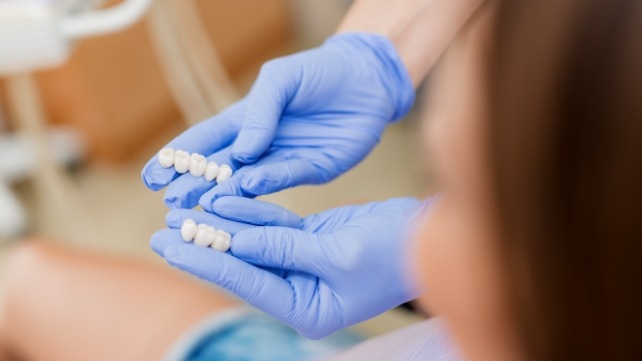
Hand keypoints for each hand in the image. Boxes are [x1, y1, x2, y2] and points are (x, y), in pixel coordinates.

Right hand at [141, 32, 414, 210]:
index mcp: (247, 120)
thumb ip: (259, 111)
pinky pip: (287, 178)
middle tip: (173, 202)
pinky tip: (247, 187)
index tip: (153, 177)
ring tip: (202, 204)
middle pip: (221, 169)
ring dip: (226, 193)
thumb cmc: (319, 72)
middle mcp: (262, 145)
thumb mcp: (280, 80)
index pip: (205, 141)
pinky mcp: (314, 169)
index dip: (178, 159)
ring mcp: (286, 159)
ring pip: (249, 181)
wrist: (367, 79)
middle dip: (195, 185)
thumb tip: (241, 152)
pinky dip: (266, 184)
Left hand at [150, 196, 431, 338]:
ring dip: (221, 224)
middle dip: (202, 245)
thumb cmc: (395, 253)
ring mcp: (303, 265)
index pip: (245, 280)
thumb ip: (285, 247)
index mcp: (307, 308)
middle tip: (162, 230)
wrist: (428, 234)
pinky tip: (223, 199)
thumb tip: (236, 241)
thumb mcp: (340, 253)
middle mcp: (300, 290)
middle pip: (241, 264)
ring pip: (252, 242)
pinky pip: (272, 226)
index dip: (205, 260)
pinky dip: (250, 212)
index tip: (168, 245)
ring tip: (183, 209)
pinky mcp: (310, 241)